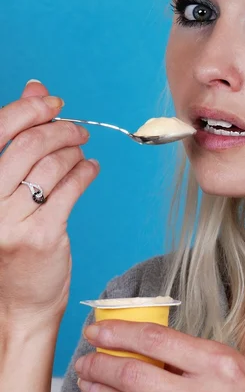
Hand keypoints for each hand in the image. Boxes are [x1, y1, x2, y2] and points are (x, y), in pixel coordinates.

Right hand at [0, 80, 99, 327]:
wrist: (16, 304)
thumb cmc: (11, 240)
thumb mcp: (4, 189)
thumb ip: (17, 138)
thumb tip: (35, 87)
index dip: (30, 108)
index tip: (54, 103)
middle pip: (29, 144)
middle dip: (61, 129)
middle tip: (78, 130)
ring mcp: (11, 220)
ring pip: (53, 164)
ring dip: (75, 151)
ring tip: (81, 153)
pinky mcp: (42, 235)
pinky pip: (72, 187)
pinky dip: (86, 171)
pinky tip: (90, 169)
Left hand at [75, 320, 244, 391]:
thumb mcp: (227, 361)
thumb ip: (189, 353)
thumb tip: (145, 342)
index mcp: (214, 361)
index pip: (156, 338)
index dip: (120, 332)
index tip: (98, 328)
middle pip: (136, 373)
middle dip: (102, 363)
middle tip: (85, 356)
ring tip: (87, 380)